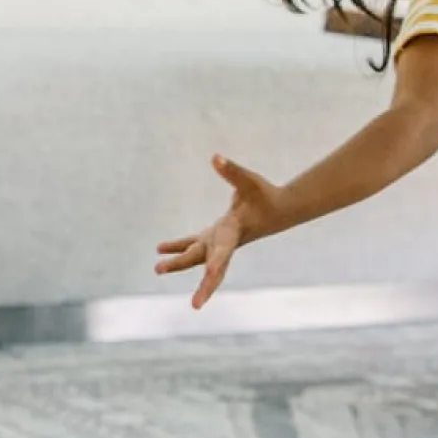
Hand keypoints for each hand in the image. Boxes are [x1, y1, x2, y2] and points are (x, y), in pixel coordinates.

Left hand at [155, 156, 286, 308]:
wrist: (280, 210)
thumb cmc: (265, 195)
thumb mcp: (249, 181)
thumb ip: (231, 171)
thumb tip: (215, 157)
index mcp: (235, 231)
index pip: (224, 249)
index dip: (216, 261)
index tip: (209, 272)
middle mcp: (226, 241)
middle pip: (206, 260)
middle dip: (187, 269)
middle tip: (170, 280)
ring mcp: (220, 241)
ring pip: (197, 257)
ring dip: (178, 262)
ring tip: (157, 269)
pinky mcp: (216, 237)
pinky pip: (194, 245)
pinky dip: (178, 247)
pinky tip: (160, 249)